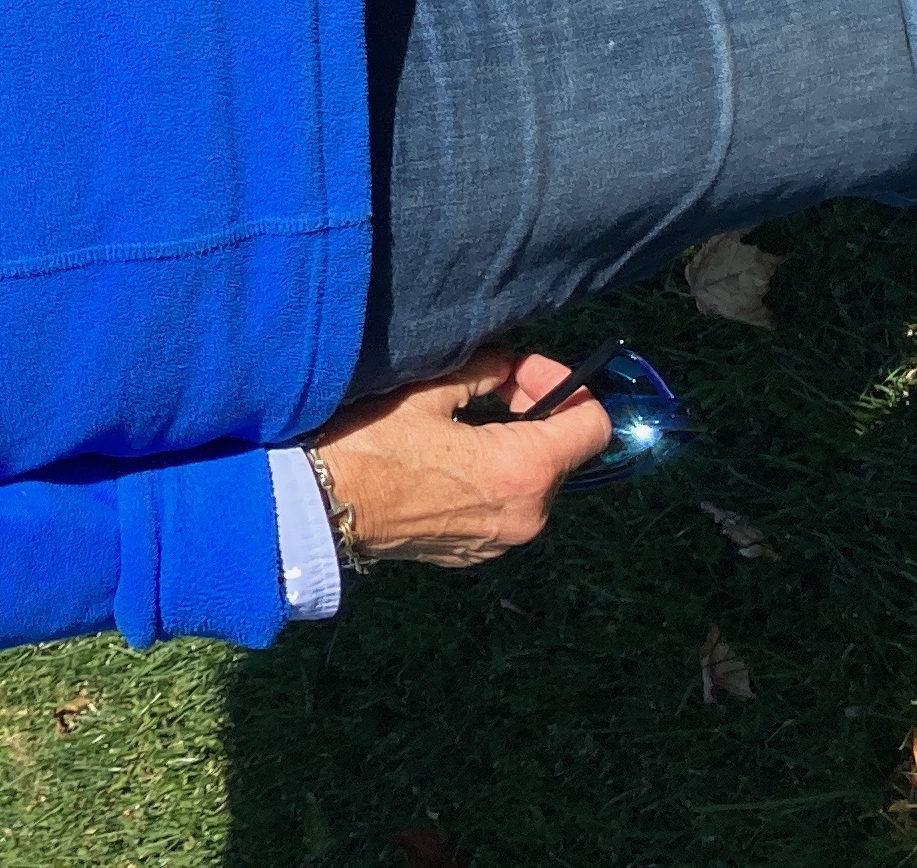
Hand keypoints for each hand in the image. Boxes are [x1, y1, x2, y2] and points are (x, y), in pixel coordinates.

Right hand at [309, 350, 616, 568]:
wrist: (322, 510)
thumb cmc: (370, 446)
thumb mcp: (427, 393)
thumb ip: (483, 372)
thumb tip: (506, 364)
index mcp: (523, 471)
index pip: (594, 427)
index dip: (566, 385)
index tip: (521, 369)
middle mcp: (527, 514)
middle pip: (564, 453)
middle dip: (535, 411)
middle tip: (491, 383)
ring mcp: (504, 541)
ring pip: (535, 480)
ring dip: (515, 444)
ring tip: (465, 420)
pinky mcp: (478, 552)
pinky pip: (507, 506)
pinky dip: (494, 477)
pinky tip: (449, 458)